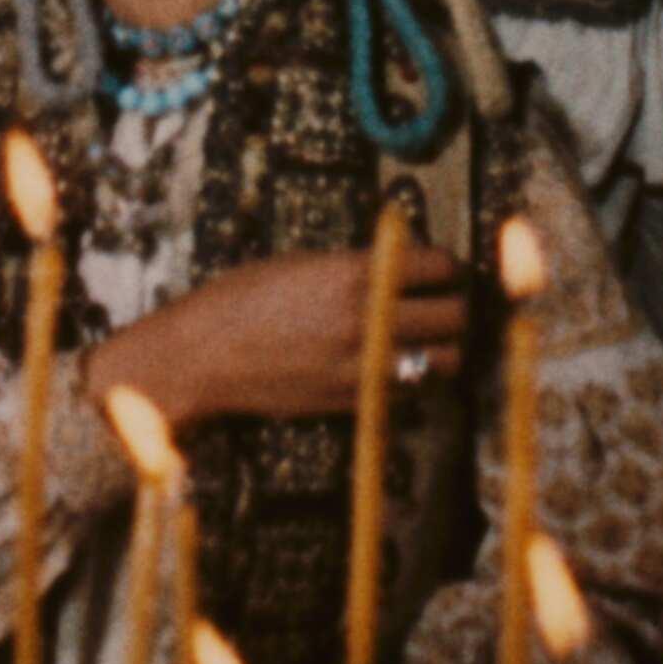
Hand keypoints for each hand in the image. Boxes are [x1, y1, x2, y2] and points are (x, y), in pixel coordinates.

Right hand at [81, 245, 467, 430]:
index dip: (448, 265)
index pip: (438, 266)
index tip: (446, 268)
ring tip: (432, 338)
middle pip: (455, 316)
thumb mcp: (305, 263)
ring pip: (444, 362)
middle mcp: (367, 320)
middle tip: (449, 301)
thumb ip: (360, 265)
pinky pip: (410, 392)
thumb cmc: (245, 297)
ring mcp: (363, 366)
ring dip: (445, 348)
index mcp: (355, 273)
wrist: (204, 354)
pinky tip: (397, 365)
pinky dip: (413, 379)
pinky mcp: (354, 401)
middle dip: (458, 305)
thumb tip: (406, 263)